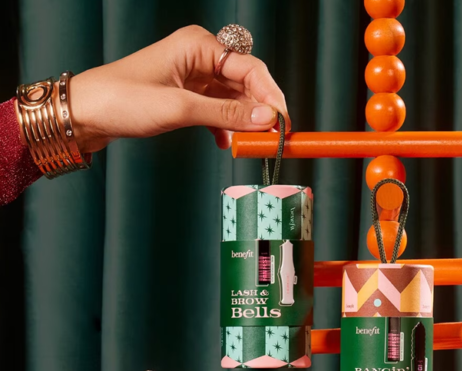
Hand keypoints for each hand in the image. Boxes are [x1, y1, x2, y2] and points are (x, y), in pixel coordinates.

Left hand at [68, 25, 289, 152]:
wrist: (87, 113)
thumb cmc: (124, 100)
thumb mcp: (180, 109)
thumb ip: (226, 113)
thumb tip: (266, 119)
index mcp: (199, 45)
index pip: (251, 68)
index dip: (272, 97)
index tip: (284, 124)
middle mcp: (200, 55)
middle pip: (247, 83)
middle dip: (261, 111)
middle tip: (273, 139)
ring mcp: (195, 75)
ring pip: (236, 98)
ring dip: (244, 121)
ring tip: (249, 144)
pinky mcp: (189, 95)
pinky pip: (221, 109)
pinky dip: (227, 127)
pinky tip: (225, 143)